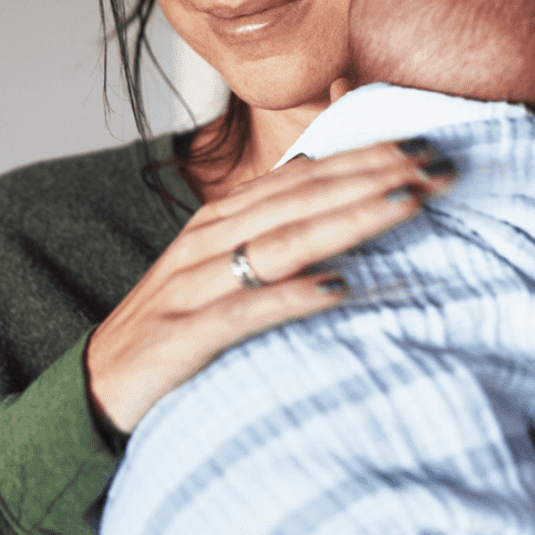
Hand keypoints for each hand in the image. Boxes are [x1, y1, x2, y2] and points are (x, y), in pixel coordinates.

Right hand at [85, 139, 455, 432]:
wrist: (98, 387)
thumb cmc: (169, 326)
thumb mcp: (214, 268)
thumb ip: (263, 229)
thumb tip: (325, 183)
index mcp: (216, 221)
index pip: (299, 177)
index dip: (361, 157)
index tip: (424, 146)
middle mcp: (205, 244)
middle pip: (298, 199)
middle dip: (371, 177)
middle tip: (436, 165)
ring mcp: (192, 287)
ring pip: (279, 242)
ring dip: (347, 220)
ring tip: (406, 203)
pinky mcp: (182, 336)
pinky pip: (244, 312)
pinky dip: (291, 298)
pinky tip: (338, 289)